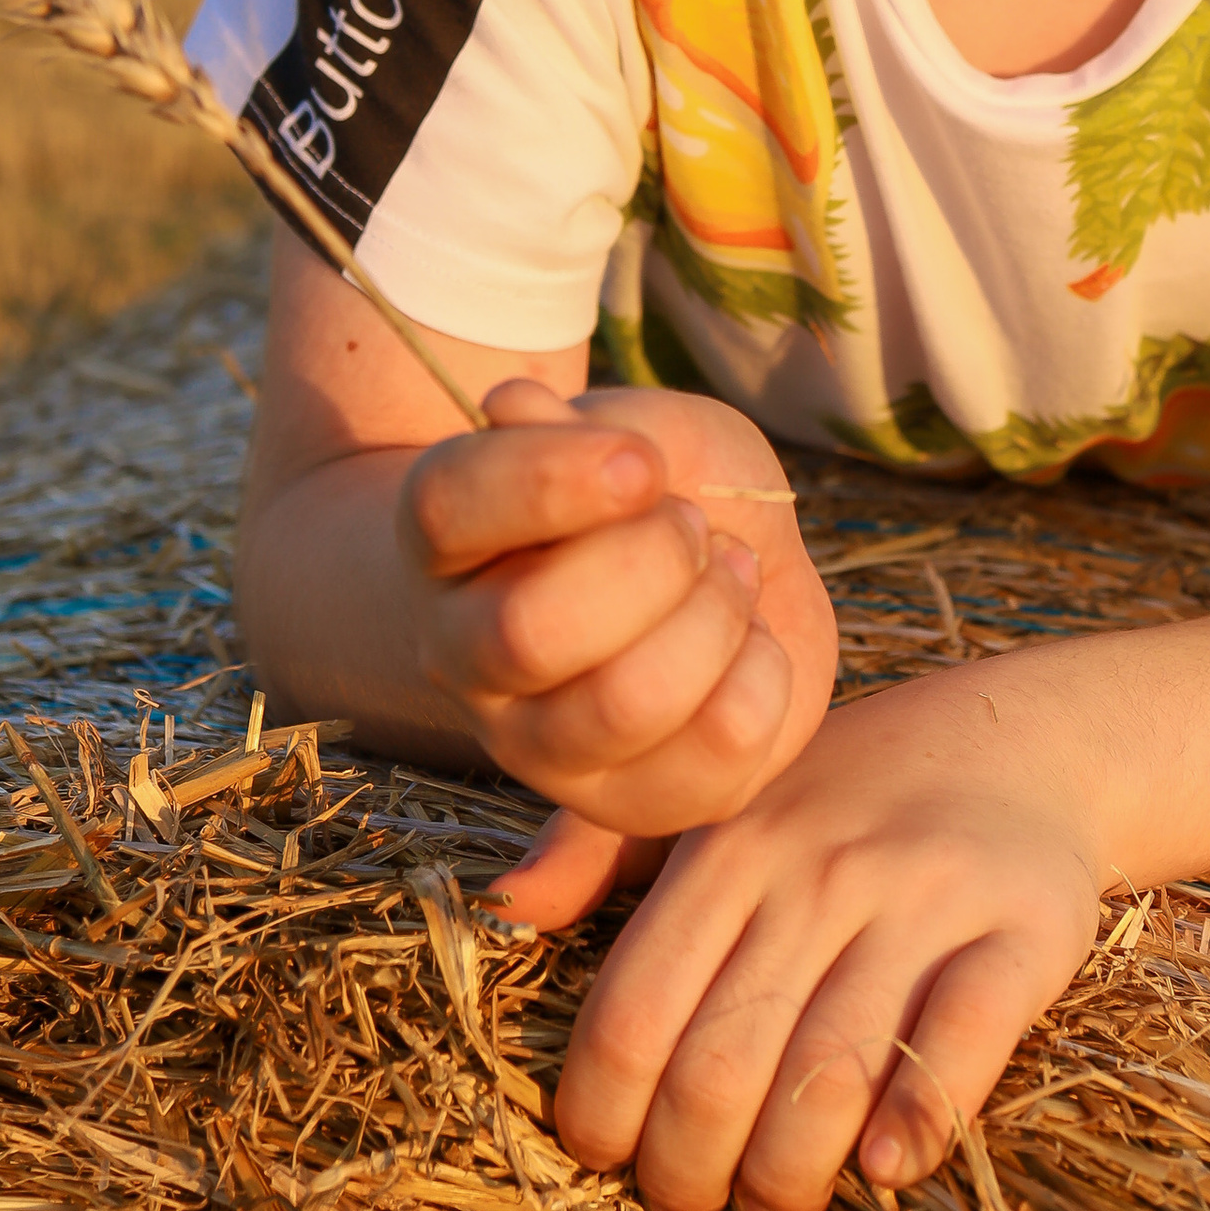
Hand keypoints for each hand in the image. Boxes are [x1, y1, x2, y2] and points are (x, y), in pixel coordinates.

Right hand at [396, 382, 835, 919]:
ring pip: (625, 703)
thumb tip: (511, 406)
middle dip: (651, 561)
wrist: (733, 562)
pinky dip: (764, 673)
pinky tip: (748, 644)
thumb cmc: (666, 486)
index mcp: (446, 539)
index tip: (641, 463)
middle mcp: (463, 653)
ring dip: (713, 617)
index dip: (553, 479)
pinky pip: (717, 751)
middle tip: (693, 526)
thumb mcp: (646, 426)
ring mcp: (536, 745)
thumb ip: (593, 424)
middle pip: (530, 630)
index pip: (449, 507)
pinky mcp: (629, 804)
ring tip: (729, 575)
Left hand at [550, 666, 1108, 1210]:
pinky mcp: (1023, 931)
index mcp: (731, 845)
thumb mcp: (724, 798)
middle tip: (697, 1201)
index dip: (604, 1118)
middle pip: (721, 1070)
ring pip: (828, 1080)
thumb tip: (508, 910)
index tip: (613, 1158)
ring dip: (790, 1179)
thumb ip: (604, 850)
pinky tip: (888, 1166)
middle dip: (688, 1173)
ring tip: (782, 1199)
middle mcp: (820, 870)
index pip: (634, 1013)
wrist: (1029, 740)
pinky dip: (919, 1125)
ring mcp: (924, 901)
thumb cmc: (848, 794)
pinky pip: (963, 1046)